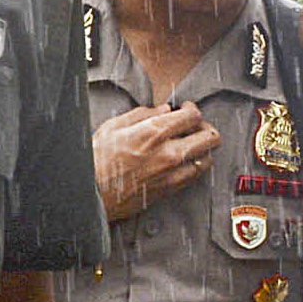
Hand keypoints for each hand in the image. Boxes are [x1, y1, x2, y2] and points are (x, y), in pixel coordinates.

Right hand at [90, 102, 218, 219]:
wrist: (91, 192)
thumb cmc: (97, 159)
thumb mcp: (113, 127)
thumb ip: (142, 115)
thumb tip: (164, 110)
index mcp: (153, 132)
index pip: (193, 116)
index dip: (192, 109)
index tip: (186, 109)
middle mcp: (169, 152)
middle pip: (211, 137)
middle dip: (205, 127)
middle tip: (194, 125)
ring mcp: (173, 173)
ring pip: (208, 158)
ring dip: (203, 148)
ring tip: (190, 143)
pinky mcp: (172, 188)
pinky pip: (197, 175)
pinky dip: (195, 164)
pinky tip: (184, 159)